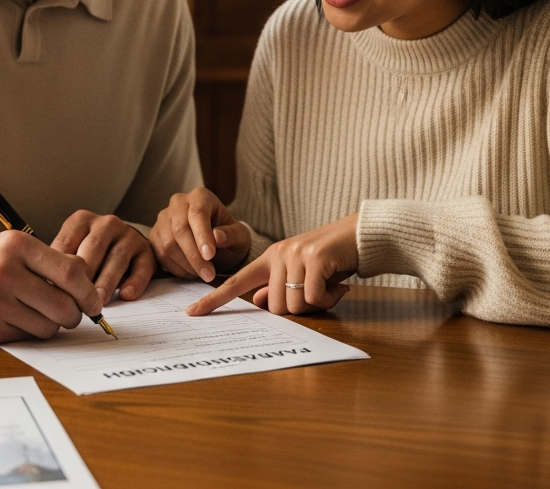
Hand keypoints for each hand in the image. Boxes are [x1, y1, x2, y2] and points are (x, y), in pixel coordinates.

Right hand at [0, 230, 101, 342]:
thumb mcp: (12, 247)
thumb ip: (49, 260)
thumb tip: (87, 279)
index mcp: (17, 245)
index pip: (70, 272)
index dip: (88, 291)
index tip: (93, 301)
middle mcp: (6, 272)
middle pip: (64, 305)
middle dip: (74, 314)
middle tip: (71, 312)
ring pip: (48, 327)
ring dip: (52, 325)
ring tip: (41, 314)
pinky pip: (27, 337)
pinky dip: (30, 332)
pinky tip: (19, 319)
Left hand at [50, 210, 156, 303]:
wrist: (123, 243)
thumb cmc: (90, 253)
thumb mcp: (72, 250)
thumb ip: (60, 263)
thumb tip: (44, 287)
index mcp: (82, 220)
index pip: (67, 242)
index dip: (59, 268)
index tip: (52, 290)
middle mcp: (106, 224)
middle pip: (94, 248)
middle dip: (85, 275)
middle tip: (76, 299)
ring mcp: (128, 235)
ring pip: (117, 258)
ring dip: (107, 281)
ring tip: (99, 302)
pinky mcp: (146, 251)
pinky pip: (142, 266)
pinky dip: (135, 282)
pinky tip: (126, 295)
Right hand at [149, 188, 250, 281]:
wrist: (216, 242)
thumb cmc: (228, 236)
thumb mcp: (239, 237)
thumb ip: (231, 235)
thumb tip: (218, 236)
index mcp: (200, 196)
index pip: (197, 213)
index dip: (202, 235)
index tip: (210, 255)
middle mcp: (178, 202)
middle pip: (180, 229)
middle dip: (194, 256)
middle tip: (209, 274)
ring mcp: (163, 218)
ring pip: (168, 244)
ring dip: (186, 265)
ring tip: (203, 274)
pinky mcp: (155, 235)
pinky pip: (160, 254)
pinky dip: (176, 268)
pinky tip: (191, 273)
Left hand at [185, 214, 359, 316]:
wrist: (358, 236)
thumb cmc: (330, 259)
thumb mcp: (300, 271)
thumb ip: (279, 285)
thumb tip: (261, 302)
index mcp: (270, 258)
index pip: (236, 281)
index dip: (215, 299)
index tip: (192, 312)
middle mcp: (279, 253)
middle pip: (277, 306)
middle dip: (299, 309)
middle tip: (318, 293)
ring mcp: (295, 253)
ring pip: (294, 304)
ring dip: (315, 303)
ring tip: (328, 285)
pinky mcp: (314, 257)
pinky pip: (313, 297)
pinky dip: (327, 298)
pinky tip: (337, 283)